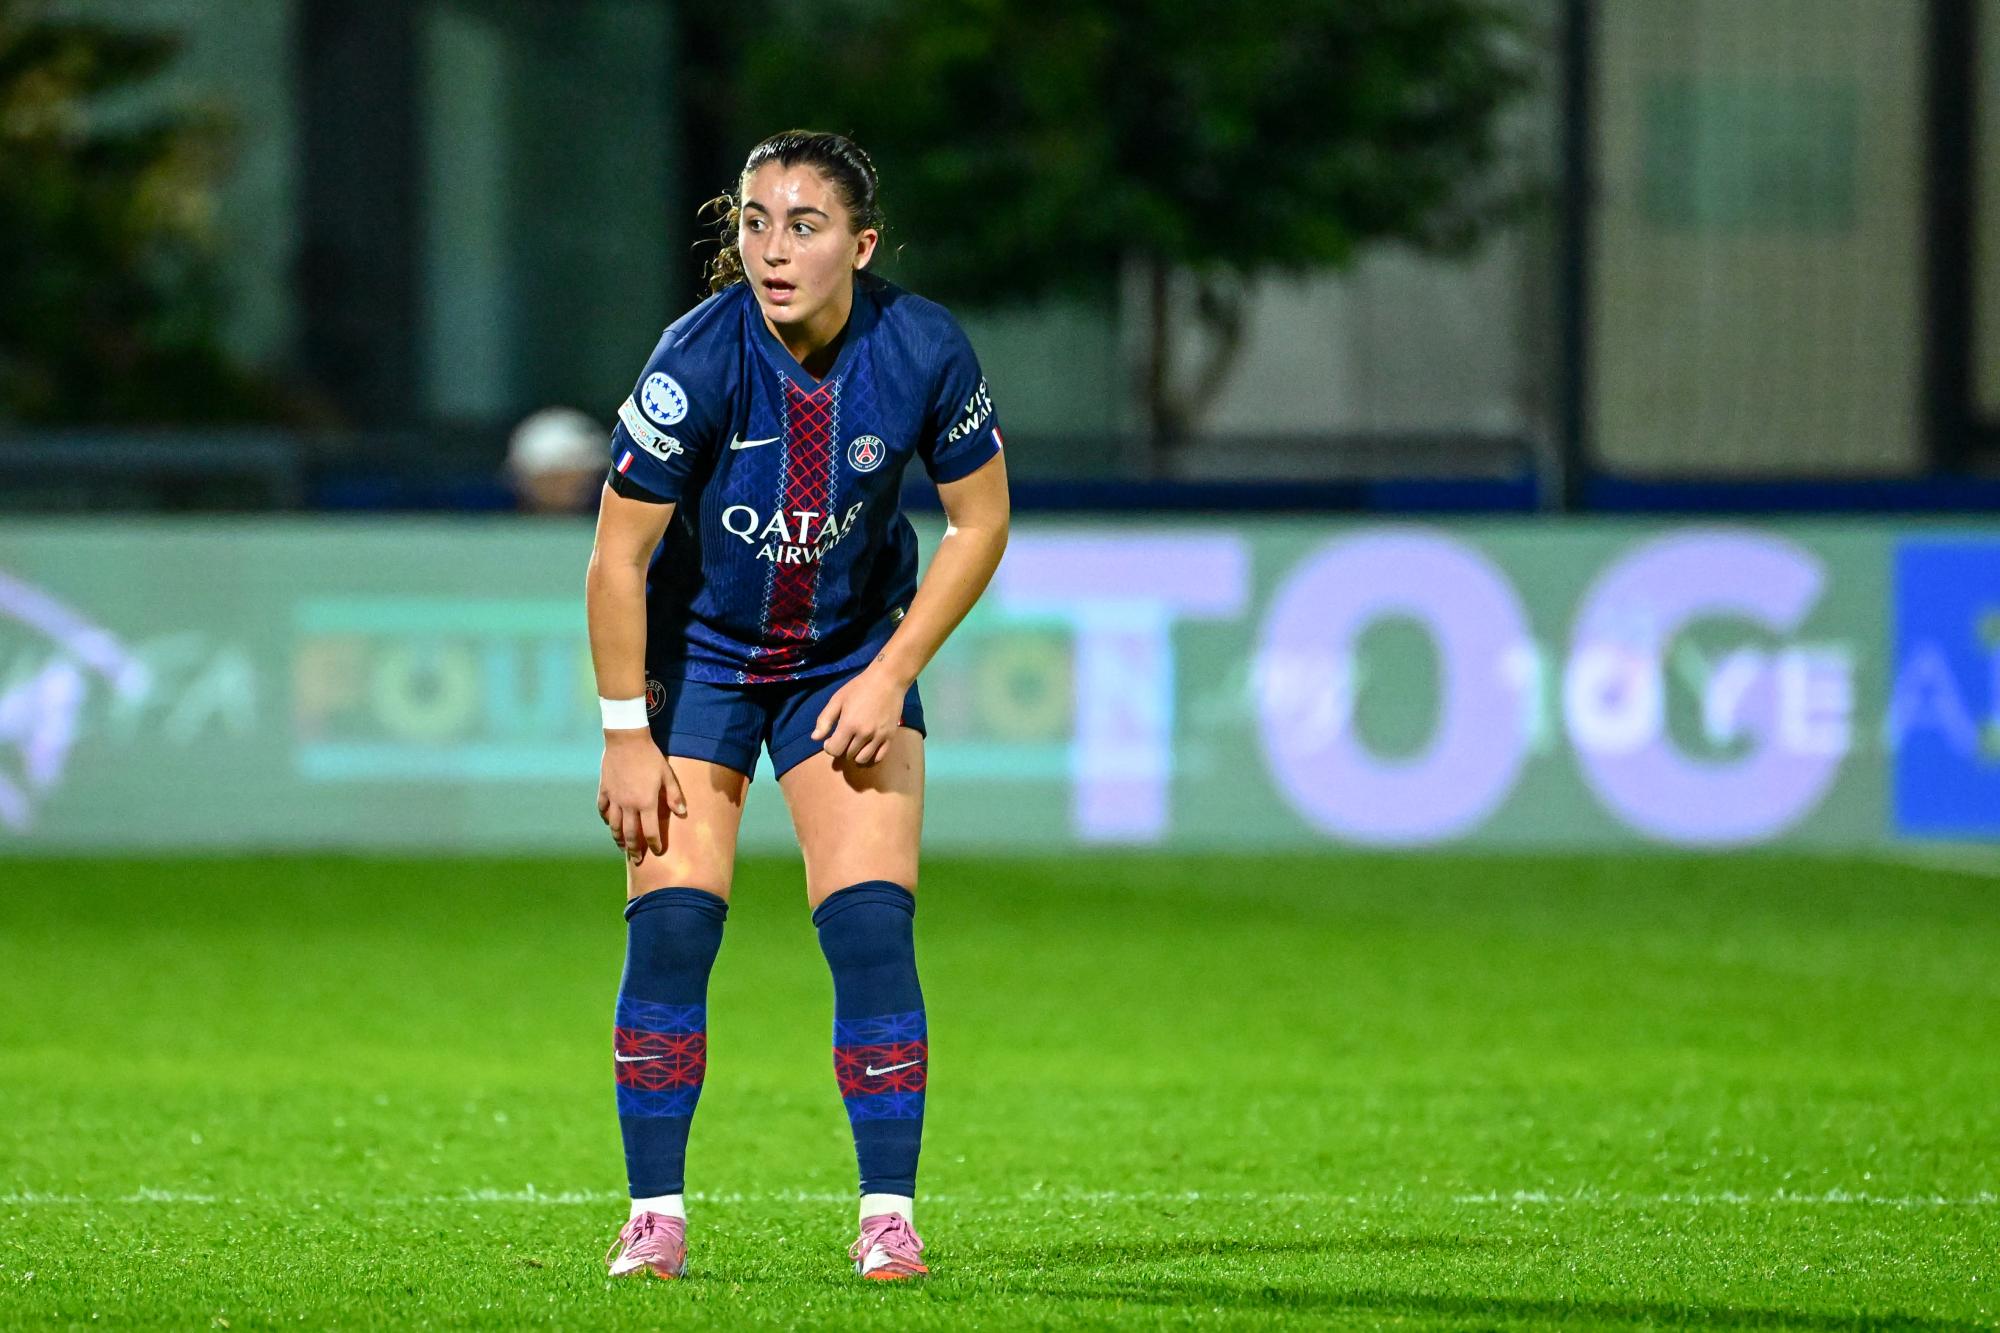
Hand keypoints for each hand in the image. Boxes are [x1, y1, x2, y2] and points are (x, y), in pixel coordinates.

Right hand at [596, 731, 686, 863]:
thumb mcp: (667, 775)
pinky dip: (606, 819)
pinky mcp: (604, 790)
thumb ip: (674, 796)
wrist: (626, 740)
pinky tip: (609, 823)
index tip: (658, 851)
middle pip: (630, 834)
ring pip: (614, 826)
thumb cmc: (650, 757)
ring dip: (618, 838)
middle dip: (634, 849)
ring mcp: (614, 798)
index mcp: (646, 802)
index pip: (650, 831)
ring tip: (623, 847)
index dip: (655, 844)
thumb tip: (683, 813)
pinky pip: (603, 810)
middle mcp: (628, 805)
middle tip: (637, 859)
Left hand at [811, 664, 907, 766]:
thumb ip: (825, 720)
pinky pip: (879, 757)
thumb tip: (815, 738)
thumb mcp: (837, 700)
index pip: (834, 750)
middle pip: (848, 755)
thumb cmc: (859, 687)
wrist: (887, 680)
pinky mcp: (890, 737)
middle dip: (842, 749)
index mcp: (849, 724)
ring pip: (863, 759)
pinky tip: (867, 749)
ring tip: (854, 745)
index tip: (830, 740)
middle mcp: (864, 734)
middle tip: (843, 739)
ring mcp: (878, 737)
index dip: (829, 748)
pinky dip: (871, 757)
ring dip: (855, 755)